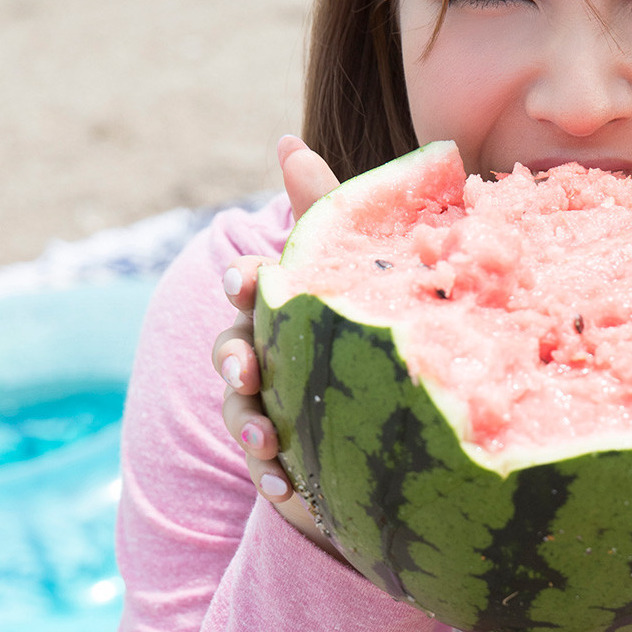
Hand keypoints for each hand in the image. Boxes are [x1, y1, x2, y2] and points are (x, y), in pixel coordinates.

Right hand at [212, 136, 338, 551]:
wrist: (399, 426)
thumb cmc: (370, 332)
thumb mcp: (357, 271)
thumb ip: (323, 212)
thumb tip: (286, 139)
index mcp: (283, 308)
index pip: (252, 288)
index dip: (244, 284)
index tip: (246, 283)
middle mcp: (267, 355)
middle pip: (233, 350)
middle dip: (234, 359)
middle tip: (245, 370)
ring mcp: (271, 408)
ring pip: (242, 413)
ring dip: (247, 425)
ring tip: (266, 443)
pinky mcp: (285, 459)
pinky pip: (269, 472)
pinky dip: (275, 480)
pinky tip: (290, 492)